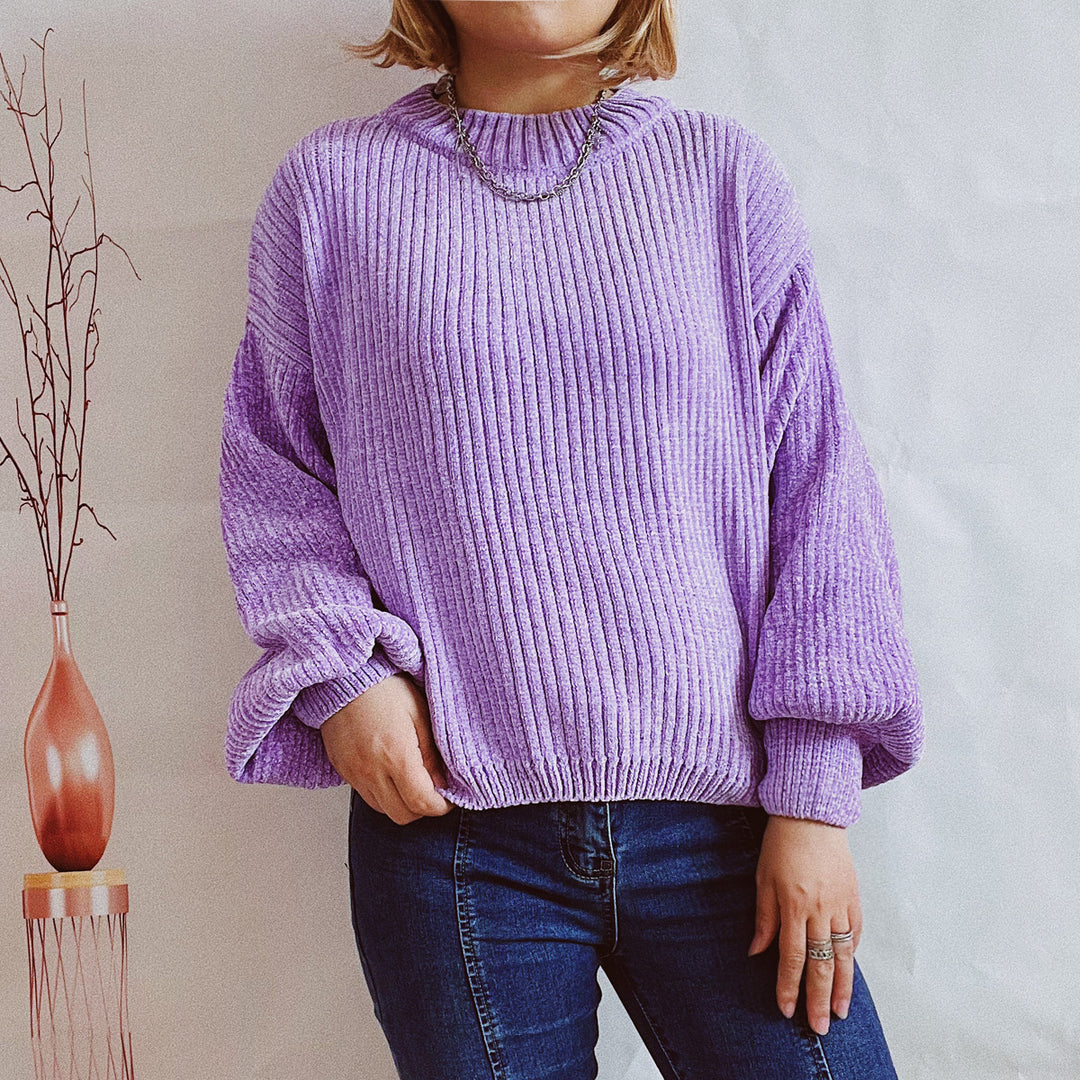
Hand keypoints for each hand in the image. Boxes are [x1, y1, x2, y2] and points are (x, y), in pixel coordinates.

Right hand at [319, 673, 453, 824]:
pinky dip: (383, 794)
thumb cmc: (385, 687)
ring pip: (383, 809)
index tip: (451, 797)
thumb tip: (443, 783)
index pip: (422, 803)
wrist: (345, 676)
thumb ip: (432, 754)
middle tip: (435, 791)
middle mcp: (371, 770)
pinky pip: (366, 795)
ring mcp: (354, 773)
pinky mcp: (342, 769)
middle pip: (403, 815)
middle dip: (423, 809)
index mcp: (396, 755)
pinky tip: (391, 774)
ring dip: (402, 803)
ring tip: (413, 781)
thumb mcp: (419, 713)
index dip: (442, 806)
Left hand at [747, 814, 862, 1035]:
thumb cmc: (781, 842)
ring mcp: (840, 904)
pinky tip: (849, 970)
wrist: (811, 813)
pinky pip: (855, 931)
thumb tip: (757, 952)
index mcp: (793, 905)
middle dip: (818, 998)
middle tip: (819, 1027)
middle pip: (821, 963)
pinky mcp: (853, 895)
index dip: (789, 986)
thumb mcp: (762, 878)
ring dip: (842, 985)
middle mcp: (819, 909)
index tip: (787, 1010)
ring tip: (840, 1011)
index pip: (792, 957)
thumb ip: (764, 918)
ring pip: (844, 954)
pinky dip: (853, 953)